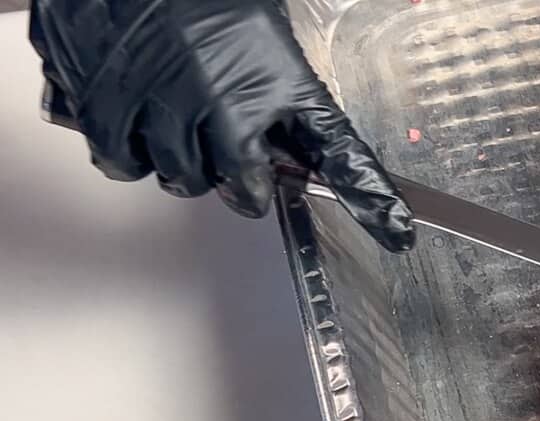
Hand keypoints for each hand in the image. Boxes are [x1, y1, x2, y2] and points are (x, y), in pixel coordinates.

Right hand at [29, 0, 414, 251]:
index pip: (341, 153)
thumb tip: (292, 132)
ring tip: (177, 119)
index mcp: (276, 82)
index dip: (372, 199)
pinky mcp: (105, 106)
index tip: (399, 230)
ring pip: (179, 179)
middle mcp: (224, 106)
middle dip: (237, 178)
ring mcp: (162, 109)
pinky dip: (128, 148)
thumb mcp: (264, 34)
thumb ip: (283, 89)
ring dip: (181, 162)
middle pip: (240, 191)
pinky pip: (121, 161)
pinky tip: (135, 116)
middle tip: (228, 146)